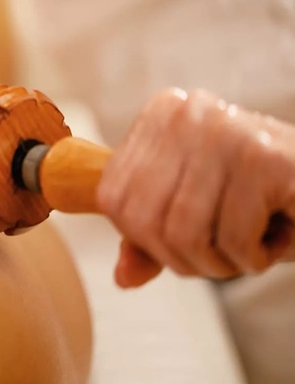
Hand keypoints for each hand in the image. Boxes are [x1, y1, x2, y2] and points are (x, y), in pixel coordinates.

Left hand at [97, 88, 294, 287]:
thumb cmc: (262, 200)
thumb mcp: (194, 216)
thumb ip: (150, 242)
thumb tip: (123, 277)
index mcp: (161, 115)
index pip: (113, 197)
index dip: (144, 239)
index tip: (185, 243)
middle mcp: (189, 113)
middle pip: (144, 219)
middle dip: (182, 258)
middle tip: (223, 255)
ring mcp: (225, 131)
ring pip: (185, 233)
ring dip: (221, 263)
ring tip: (251, 246)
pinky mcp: (265, 159)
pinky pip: (234, 240)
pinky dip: (255, 259)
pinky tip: (279, 235)